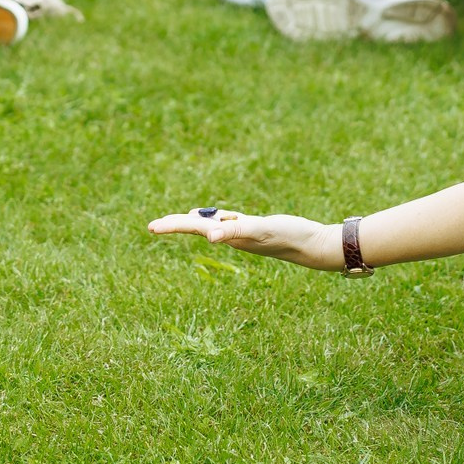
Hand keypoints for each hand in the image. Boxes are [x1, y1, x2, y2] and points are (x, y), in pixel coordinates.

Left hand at [147, 208, 339, 270]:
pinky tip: (216, 219)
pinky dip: (218, 219)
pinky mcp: (256, 228)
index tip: (151, 228)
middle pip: (197, 227)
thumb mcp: (260, 230)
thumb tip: (209, 237)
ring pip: (212, 225)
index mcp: (229, 235)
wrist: (311, 245)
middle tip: (152, 228)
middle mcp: (232, 236)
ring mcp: (244, 233)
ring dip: (193, 222)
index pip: (194, 227)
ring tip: (177, 221)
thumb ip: (235, 231)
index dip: (172, 225)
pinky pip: (230, 222)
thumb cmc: (287, 237)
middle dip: (175, 225)